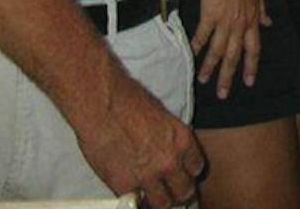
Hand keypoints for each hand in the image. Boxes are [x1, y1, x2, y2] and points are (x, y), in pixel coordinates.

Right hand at [74, 70, 204, 208]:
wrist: (103, 104)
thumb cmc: (129, 100)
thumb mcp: (161, 116)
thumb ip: (168, 138)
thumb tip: (167, 150)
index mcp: (182, 139)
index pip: (196, 167)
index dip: (188, 172)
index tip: (182, 174)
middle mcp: (170, 160)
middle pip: (185, 191)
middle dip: (179, 192)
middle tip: (171, 192)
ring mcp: (148, 177)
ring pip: (163, 204)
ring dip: (159, 201)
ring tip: (153, 197)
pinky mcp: (124, 187)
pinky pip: (136, 204)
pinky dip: (134, 200)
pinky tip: (132, 193)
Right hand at [192, 0, 270, 99]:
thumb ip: (262, 8)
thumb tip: (269, 22)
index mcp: (252, 19)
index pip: (254, 48)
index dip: (251, 66)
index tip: (249, 81)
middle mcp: (240, 24)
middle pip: (234, 56)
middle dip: (229, 76)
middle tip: (223, 94)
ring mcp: (225, 21)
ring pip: (218, 51)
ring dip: (211, 68)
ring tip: (204, 82)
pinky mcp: (210, 15)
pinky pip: (203, 36)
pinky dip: (197, 47)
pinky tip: (192, 56)